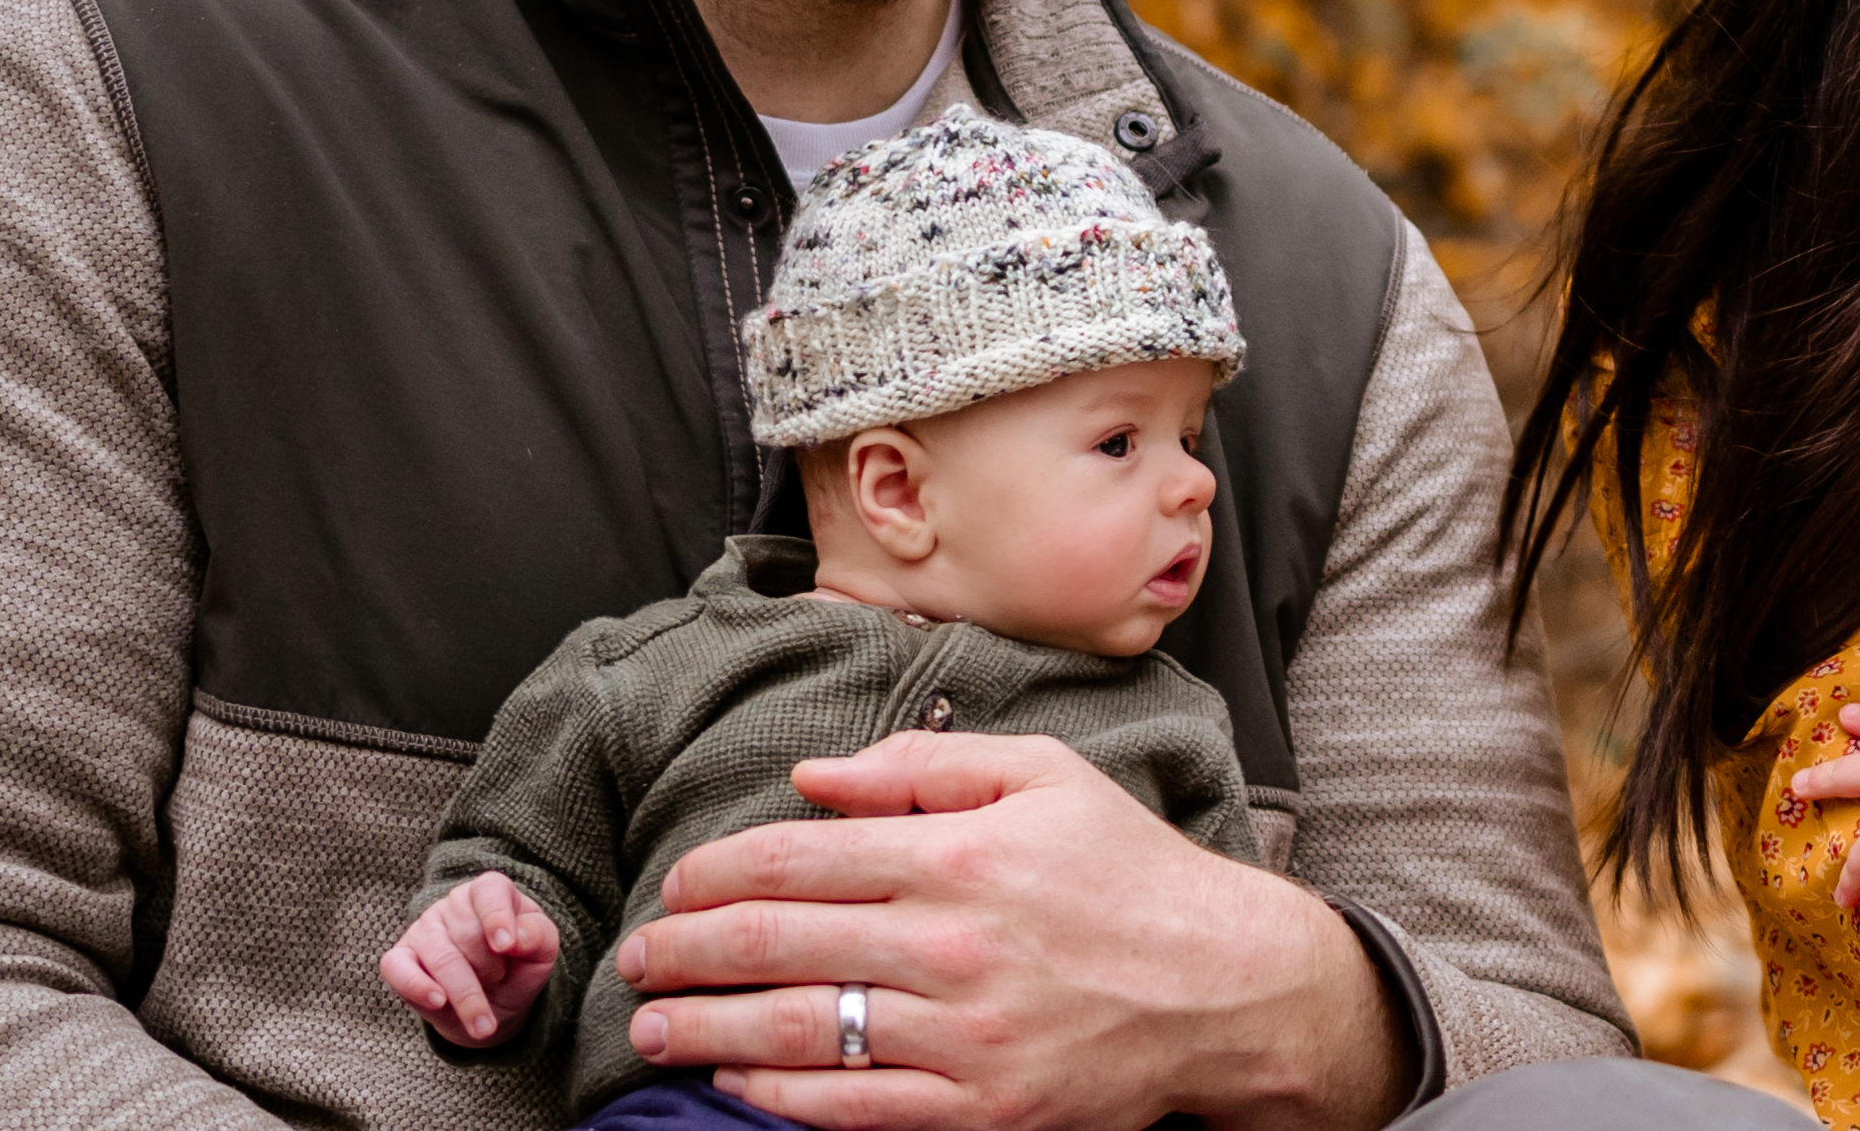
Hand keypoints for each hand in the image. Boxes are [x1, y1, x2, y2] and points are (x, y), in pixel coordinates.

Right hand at [381, 869, 563, 1045]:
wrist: (494, 1004)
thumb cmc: (518, 968)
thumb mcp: (541, 953)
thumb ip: (538, 937)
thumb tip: (517, 937)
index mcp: (490, 893)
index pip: (489, 890)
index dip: (496, 916)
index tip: (505, 946)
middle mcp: (453, 904)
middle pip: (467, 933)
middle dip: (489, 969)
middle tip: (499, 981)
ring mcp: (423, 929)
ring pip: (440, 958)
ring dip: (466, 995)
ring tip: (484, 1024)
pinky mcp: (399, 958)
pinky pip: (397, 968)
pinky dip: (417, 987)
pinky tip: (438, 1002)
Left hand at [617, 731, 1406, 1130]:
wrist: (1224, 984)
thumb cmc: (1130, 872)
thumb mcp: (1044, 775)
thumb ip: (923, 763)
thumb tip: (814, 776)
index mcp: (959, 852)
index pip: (798, 857)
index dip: (717, 871)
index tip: (675, 884)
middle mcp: (950, 942)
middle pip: (778, 943)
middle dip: (686, 950)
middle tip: (636, 957)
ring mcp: (963, 1033)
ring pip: (800, 1030)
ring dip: (708, 1029)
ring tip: (653, 1027)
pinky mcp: (982, 1106)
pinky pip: (854, 1107)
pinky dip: (779, 1098)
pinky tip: (733, 1083)